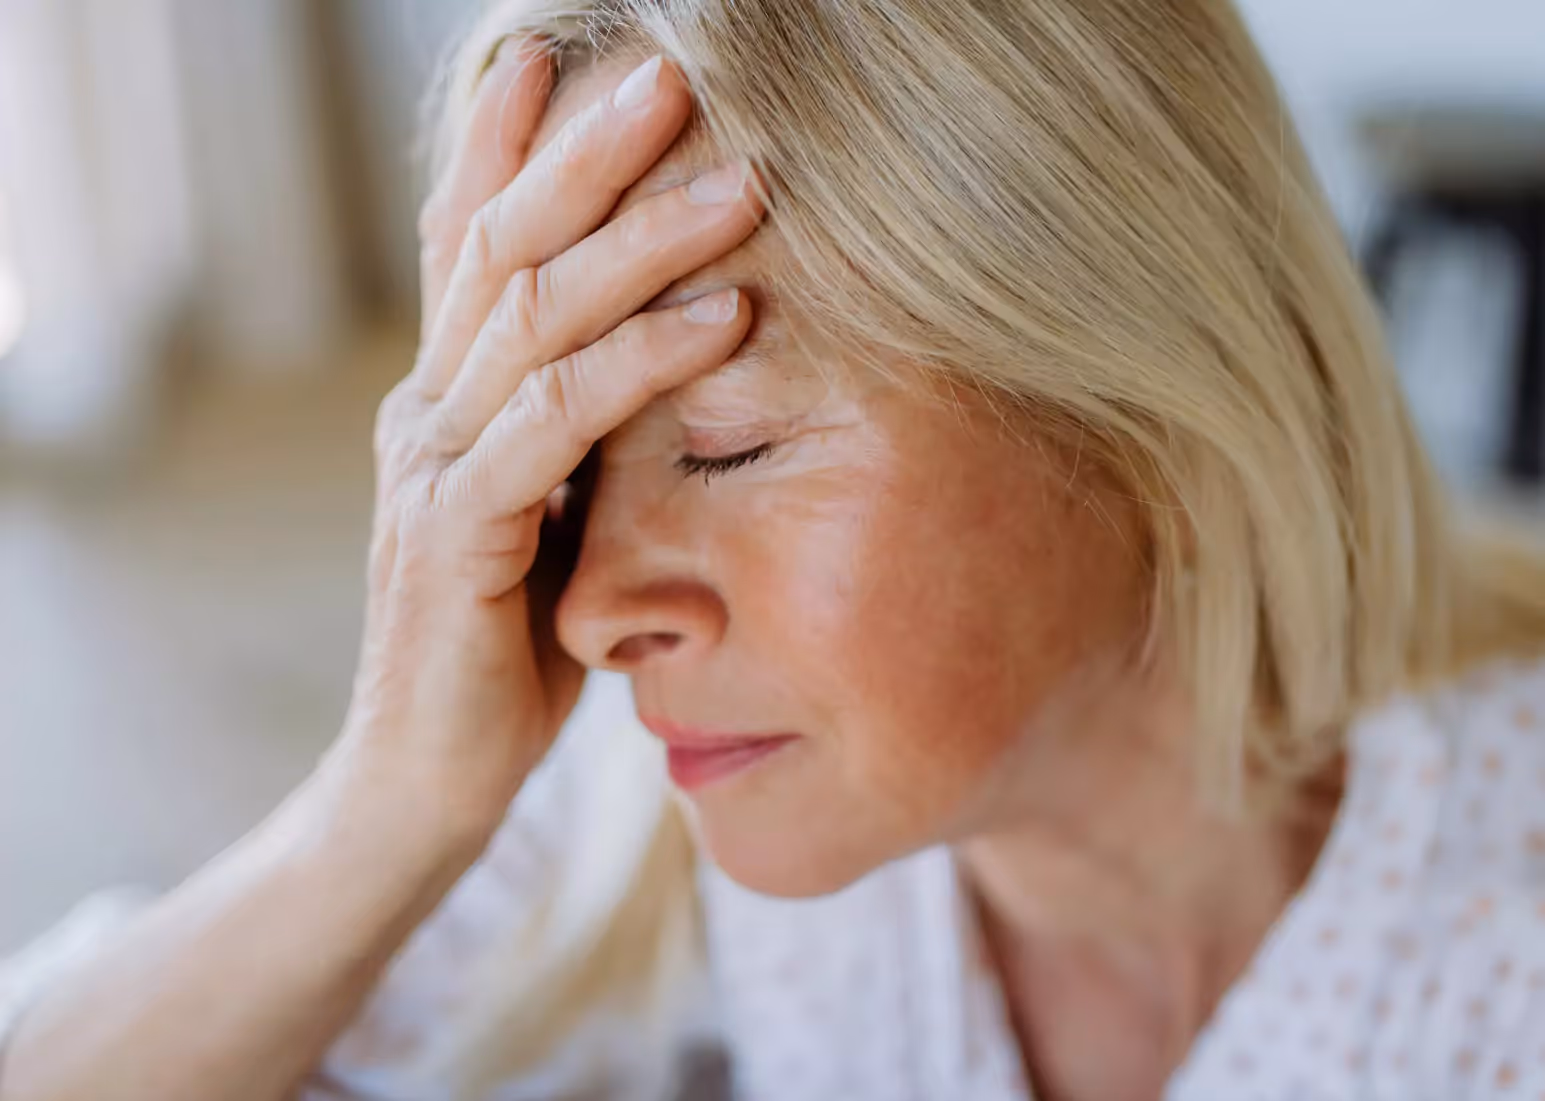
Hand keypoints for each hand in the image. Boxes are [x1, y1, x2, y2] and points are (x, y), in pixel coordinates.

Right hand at [325, 42, 764, 847]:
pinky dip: (642, 362)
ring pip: (534, 317)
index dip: (508, 147)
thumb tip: (656, 361)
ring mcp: (432, 465)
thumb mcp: (546, 518)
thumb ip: (572, 437)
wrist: (426, 778)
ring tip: (742, 184)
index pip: (470, 245)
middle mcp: (425, 409)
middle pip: (502, 248)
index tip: (561, 58)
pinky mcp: (458, 531)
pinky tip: (722, 320)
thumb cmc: (500, 650)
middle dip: (590, 156)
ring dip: (644, 242)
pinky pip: (556, 422)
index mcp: (445, 399)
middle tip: (675, 76)